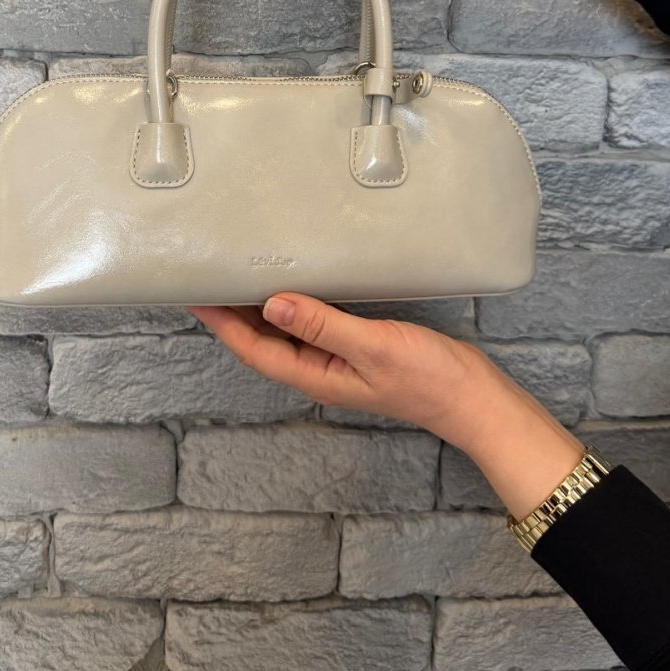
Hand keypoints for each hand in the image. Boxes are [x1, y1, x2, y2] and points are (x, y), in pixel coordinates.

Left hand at [186, 293, 585, 518]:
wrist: (474, 397)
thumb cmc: (427, 376)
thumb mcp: (373, 347)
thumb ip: (323, 324)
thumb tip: (272, 303)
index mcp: (315, 374)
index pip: (254, 348)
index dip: (221, 322)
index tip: (194, 294)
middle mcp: (319, 368)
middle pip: (262, 340)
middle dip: (231, 312)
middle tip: (207, 274)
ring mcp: (337, 359)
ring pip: (285, 331)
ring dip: (260, 307)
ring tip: (238, 273)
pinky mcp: (356, 346)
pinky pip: (312, 323)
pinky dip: (295, 303)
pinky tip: (295, 283)